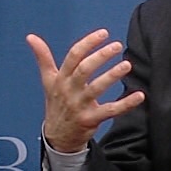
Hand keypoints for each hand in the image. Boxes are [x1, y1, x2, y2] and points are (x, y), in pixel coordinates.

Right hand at [25, 30, 144, 152]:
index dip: (87, 43)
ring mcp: (80, 106)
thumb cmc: (56, 103)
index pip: (73, 57)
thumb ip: (43, 57)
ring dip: (112, 76)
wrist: (57, 137)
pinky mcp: (91, 120)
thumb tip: (31, 37)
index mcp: (60, 79)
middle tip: (117, 46)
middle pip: (84, 70)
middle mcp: (69, 91)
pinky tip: (139, 96)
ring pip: (96, 88)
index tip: (103, 33)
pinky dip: (126, 104)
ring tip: (127, 65)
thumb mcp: (48, 80)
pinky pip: (110, 111)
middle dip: (100, 56)